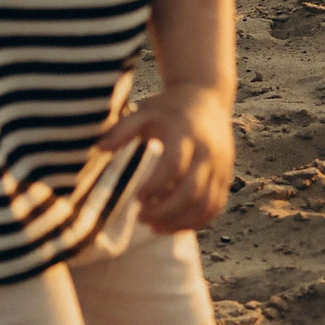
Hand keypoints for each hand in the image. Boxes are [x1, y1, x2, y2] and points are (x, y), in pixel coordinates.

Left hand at [98, 84, 234, 231]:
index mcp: (187, 133)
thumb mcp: (146, 111)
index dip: (156, 186)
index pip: (175, 165)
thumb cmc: (168, 109)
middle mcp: (208, 150)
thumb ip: (123, 129)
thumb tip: (100, 148)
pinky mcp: (225, 176)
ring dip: (180, 221)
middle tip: (141, 218)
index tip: (137, 198)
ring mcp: (220, 165)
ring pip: (206, 204)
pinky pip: (215, 206)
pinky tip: (172, 225)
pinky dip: (196, 222)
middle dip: (165, 211)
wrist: (207, 98)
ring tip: (153, 226)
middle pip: (192, 191)